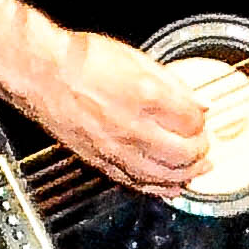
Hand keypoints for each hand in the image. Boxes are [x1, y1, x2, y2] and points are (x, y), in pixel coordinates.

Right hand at [22, 26, 217, 192]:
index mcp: (147, 96)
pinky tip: (170, 188)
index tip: (201, 118)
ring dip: (187, 175)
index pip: (193, 121)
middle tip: (205, 146)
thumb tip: (199, 102)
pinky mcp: (101, 162)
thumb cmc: (83, 62)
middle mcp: (133, 127)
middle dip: (201, 151)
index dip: (202, 121)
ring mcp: (117, 149)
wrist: (43, 74)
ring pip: (164, 175)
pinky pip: (137, 184)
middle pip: (184, 154)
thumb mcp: (137, 59)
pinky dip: (158, 189)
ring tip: (197, 169)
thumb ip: (174, 84)